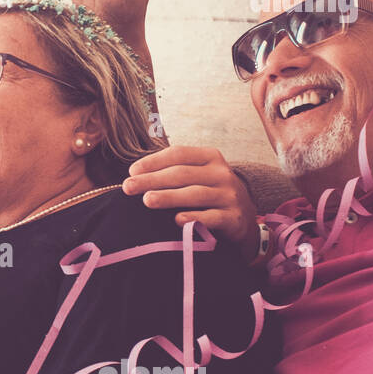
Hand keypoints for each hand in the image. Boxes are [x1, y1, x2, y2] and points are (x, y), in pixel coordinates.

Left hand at [122, 146, 259, 261]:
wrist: (243, 216)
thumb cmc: (209, 191)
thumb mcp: (197, 175)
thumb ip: (173, 171)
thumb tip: (134, 175)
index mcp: (210, 157)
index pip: (179, 154)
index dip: (153, 161)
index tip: (132, 171)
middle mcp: (221, 173)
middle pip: (182, 174)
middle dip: (152, 180)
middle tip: (129, 187)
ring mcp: (229, 195)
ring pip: (195, 194)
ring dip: (169, 197)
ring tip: (147, 200)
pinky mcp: (234, 217)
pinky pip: (212, 217)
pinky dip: (194, 218)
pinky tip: (176, 220)